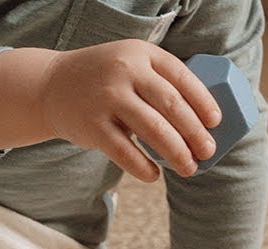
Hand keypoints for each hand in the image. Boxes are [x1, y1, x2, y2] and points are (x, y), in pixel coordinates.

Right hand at [41, 39, 220, 180]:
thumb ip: (158, 82)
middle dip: (195, 133)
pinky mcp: (92, 126)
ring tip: (189, 168)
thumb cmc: (105, 80)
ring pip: (153, 130)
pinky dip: (143, 167)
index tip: (216, 122)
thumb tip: (200, 122)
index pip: (182, 77)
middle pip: (172, 106)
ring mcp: (107, 98)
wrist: (51, 85)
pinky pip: (125, 152)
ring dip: (177, 153)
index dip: (203, 102)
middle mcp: (125, 71)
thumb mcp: (130, 64)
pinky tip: (154, 175)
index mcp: (141, 54)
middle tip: (208, 151)